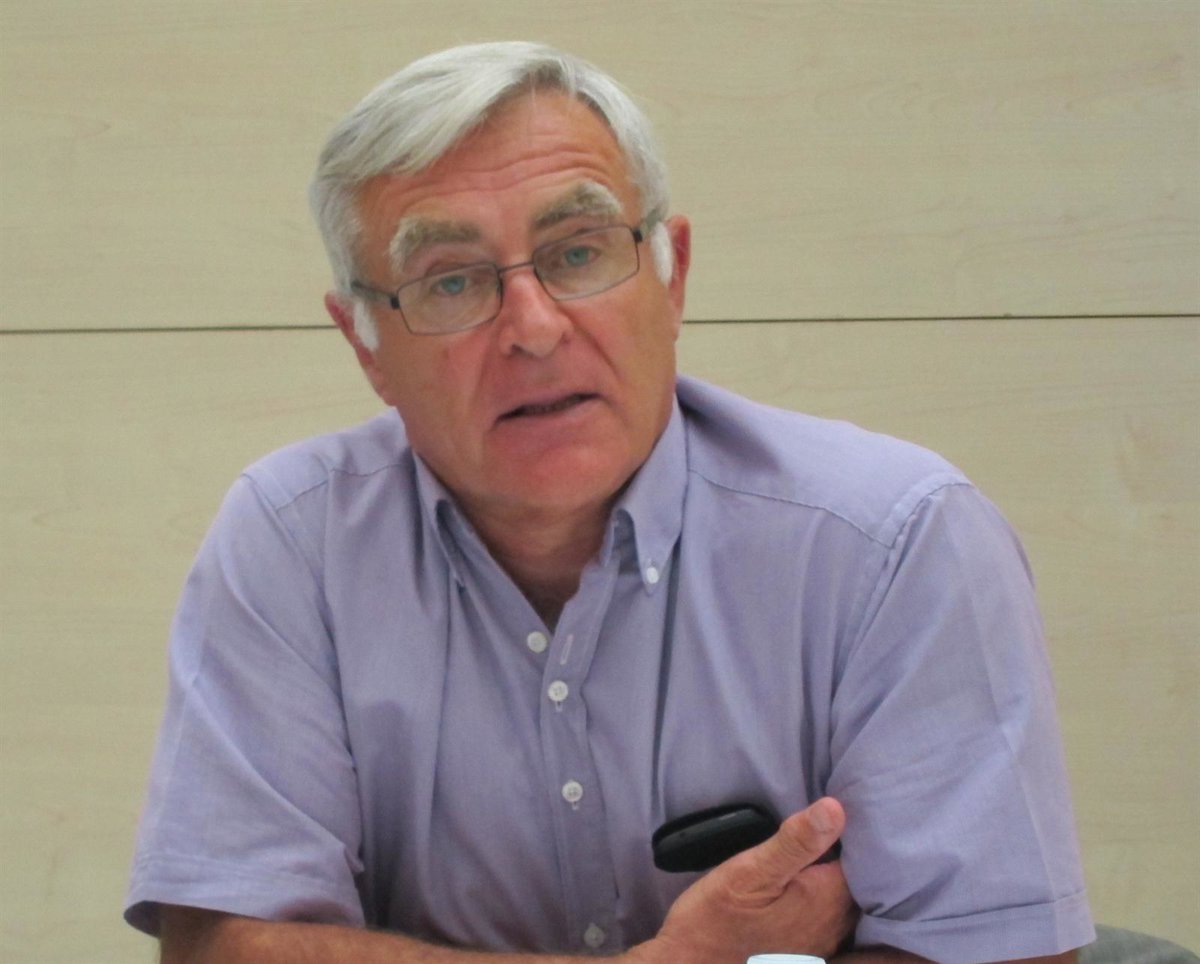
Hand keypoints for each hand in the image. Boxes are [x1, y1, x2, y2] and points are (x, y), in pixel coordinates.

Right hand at [634, 797, 856, 963]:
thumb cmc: (715, 919)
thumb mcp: (750, 871)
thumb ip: (796, 842)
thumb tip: (836, 808)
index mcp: (825, 898)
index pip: (863, 857)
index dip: (856, 831)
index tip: (845, 808)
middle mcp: (834, 924)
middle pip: (859, 880)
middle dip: (851, 853)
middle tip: (831, 823)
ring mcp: (824, 944)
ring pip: (847, 900)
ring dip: (839, 877)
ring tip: (821, 848)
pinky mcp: (809, 954)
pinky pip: (833, 918)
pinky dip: (828, 899)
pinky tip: (806, 885)